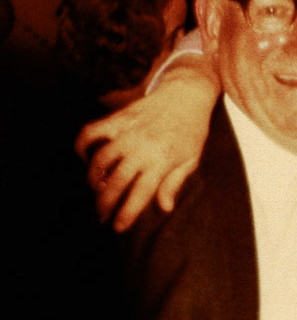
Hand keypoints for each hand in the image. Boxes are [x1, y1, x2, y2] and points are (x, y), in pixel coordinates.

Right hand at [77, 57, 219, 230]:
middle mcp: (143, 148)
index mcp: (162, 161)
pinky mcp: (118, 118)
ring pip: (100, 161)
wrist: (187, 93)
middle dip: (105, 203)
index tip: (118, 226)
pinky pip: (91, 132)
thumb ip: (174, 183)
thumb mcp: (191, 159)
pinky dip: (82, 146)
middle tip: (102, 215)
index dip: (127, 213)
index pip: (140, 194)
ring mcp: (128, 132)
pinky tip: (84, 159)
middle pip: (116, 182)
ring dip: (94, 180)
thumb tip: (164, 208)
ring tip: (97, 191)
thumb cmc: (192, 130)